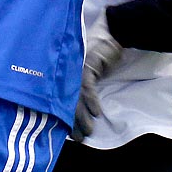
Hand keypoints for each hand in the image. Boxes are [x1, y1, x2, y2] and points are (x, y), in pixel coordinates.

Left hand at [72, 12, 123, 141]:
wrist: (112, 33)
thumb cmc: (100, 52)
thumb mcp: (88, 70)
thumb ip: (80, 86)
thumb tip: (81, 108)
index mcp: (64, 74)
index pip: (59, 98)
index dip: (62, 116)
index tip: (64, 132)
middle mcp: (66, 71)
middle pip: (64, 100)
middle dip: (71, 122)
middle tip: (77, 139)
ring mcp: (75, 67)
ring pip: (74, 97)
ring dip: (82, 117)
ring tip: (87, 133)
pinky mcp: (87, 64)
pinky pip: (87, 87)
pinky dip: (92, 101)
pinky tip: (97, 113)